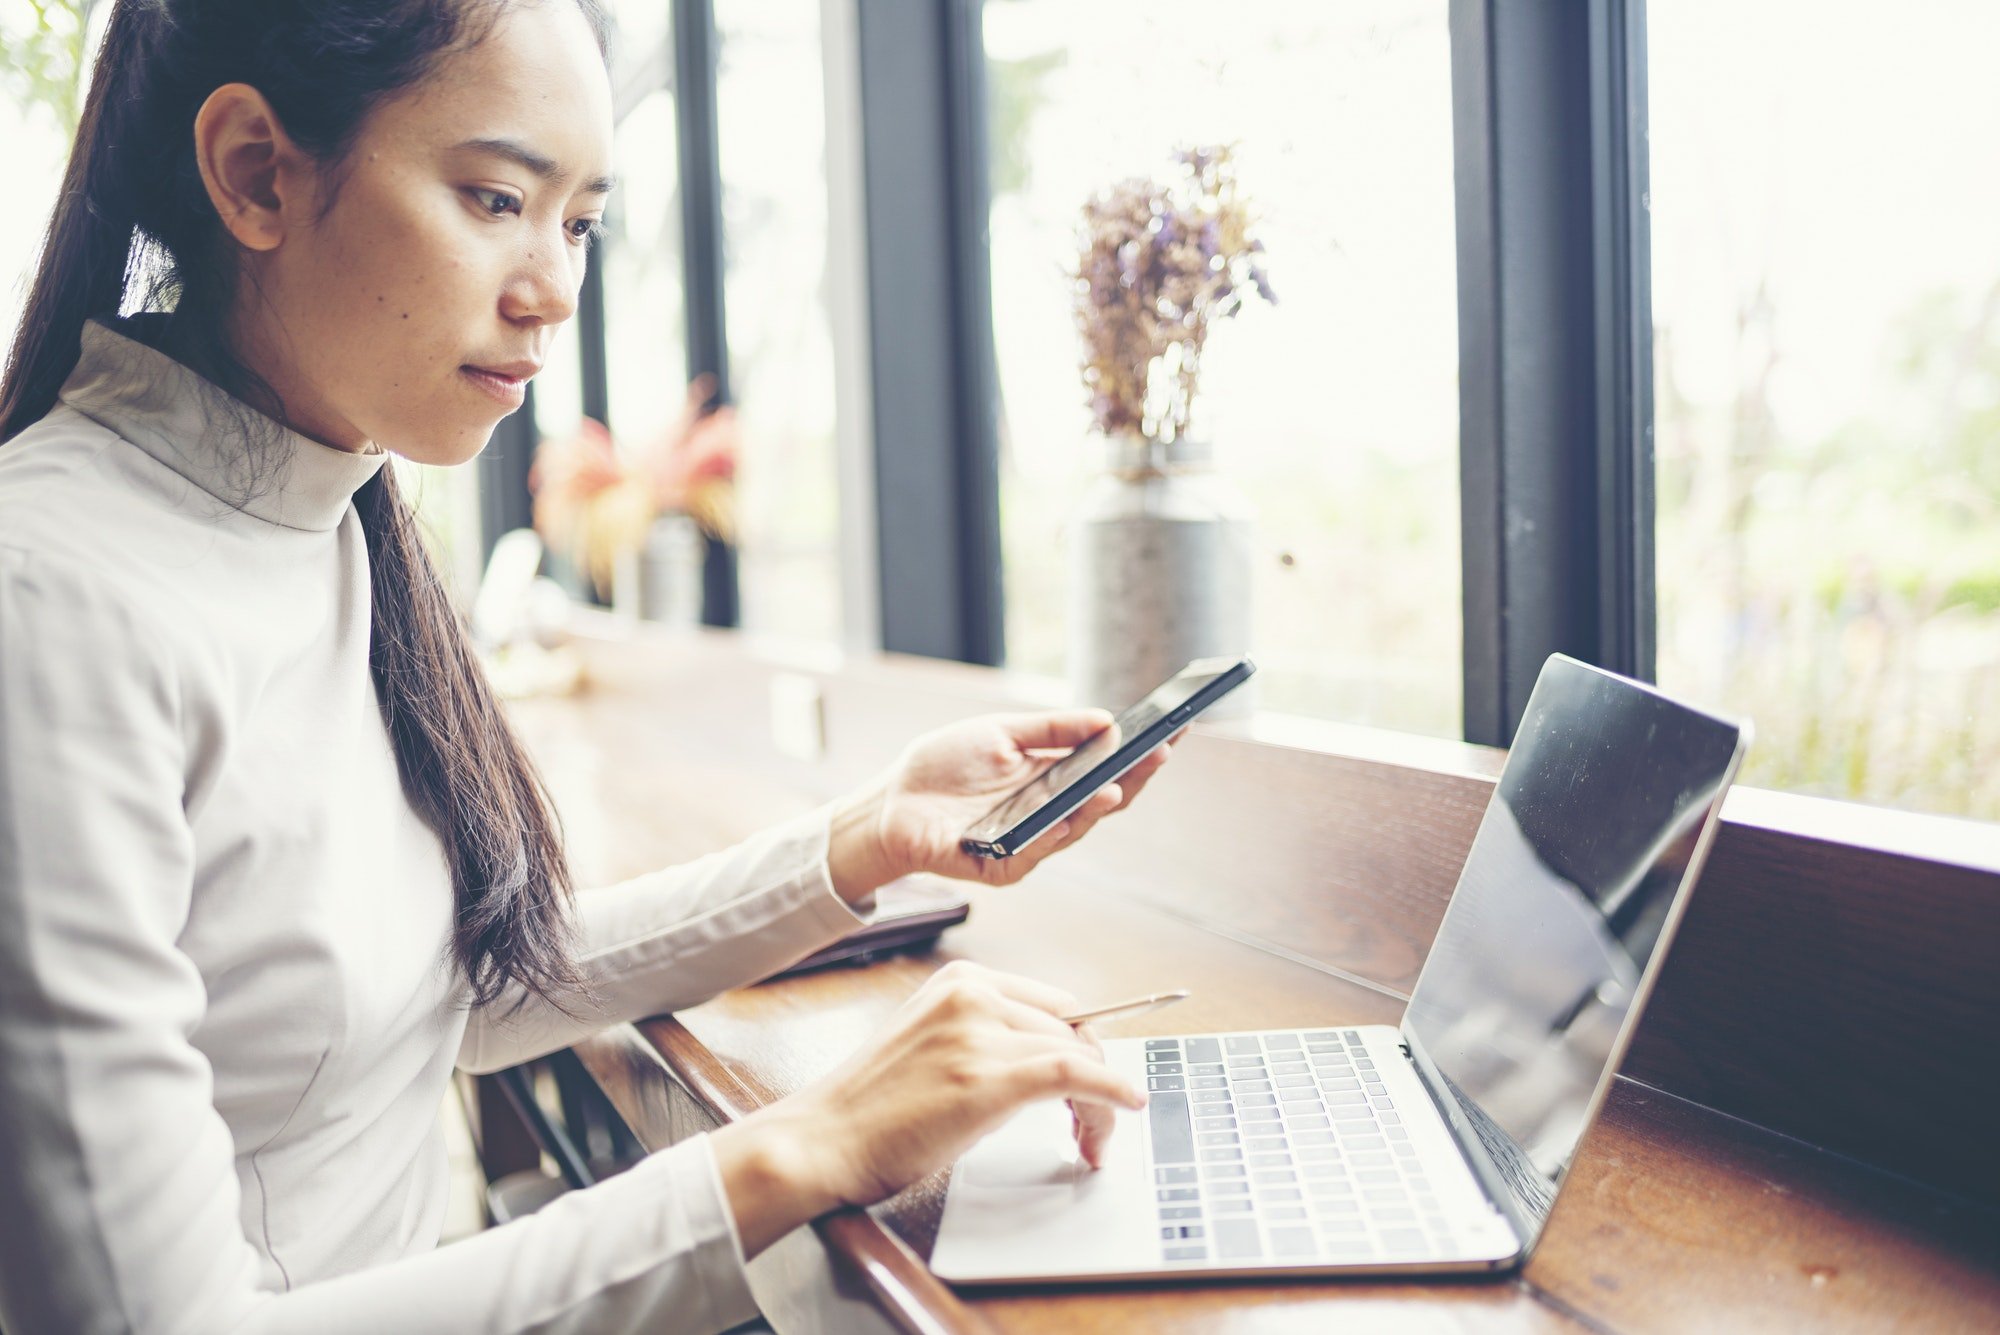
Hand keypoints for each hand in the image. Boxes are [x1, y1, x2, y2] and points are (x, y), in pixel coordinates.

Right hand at [708, 961, 1146, 1256]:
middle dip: (1094, 1077)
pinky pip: (1076, 1075)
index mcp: (960, 979)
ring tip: (1093, 1140)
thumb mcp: (931, 1044)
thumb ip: (984, 1037)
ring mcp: (980, 1032)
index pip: (1053, 1004)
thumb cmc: (870, 1108)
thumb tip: (1052, 1058)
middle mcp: (973, 993)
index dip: (1081, 1046)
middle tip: (1095, 1124)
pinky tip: (1124, 1109)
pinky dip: (1110, 1093)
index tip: (1096, 1079)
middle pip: (1071, 1028)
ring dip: (1100, 1102)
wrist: (823, 1140)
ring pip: (1079, 1054)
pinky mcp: (990, 1077)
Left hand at [828, 710, 1176, 897]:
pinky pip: (1032, 852)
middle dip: (1135, 779)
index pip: (1108, 771)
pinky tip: (1066, 817)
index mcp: (1052, 783)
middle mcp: (1048, 816)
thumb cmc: (944, 768)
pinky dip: (1051, 835)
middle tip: (1160, 753)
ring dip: (1097, 809)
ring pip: (1073, 830)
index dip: (1140, 754)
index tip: (1172, 729)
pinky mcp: (1001, 867)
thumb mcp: (1000, 734)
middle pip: (1103, 802)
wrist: (891, 801)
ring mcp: (1028, 844)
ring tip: (1117, 787)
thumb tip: (1105, 720)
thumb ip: (1050, 729)